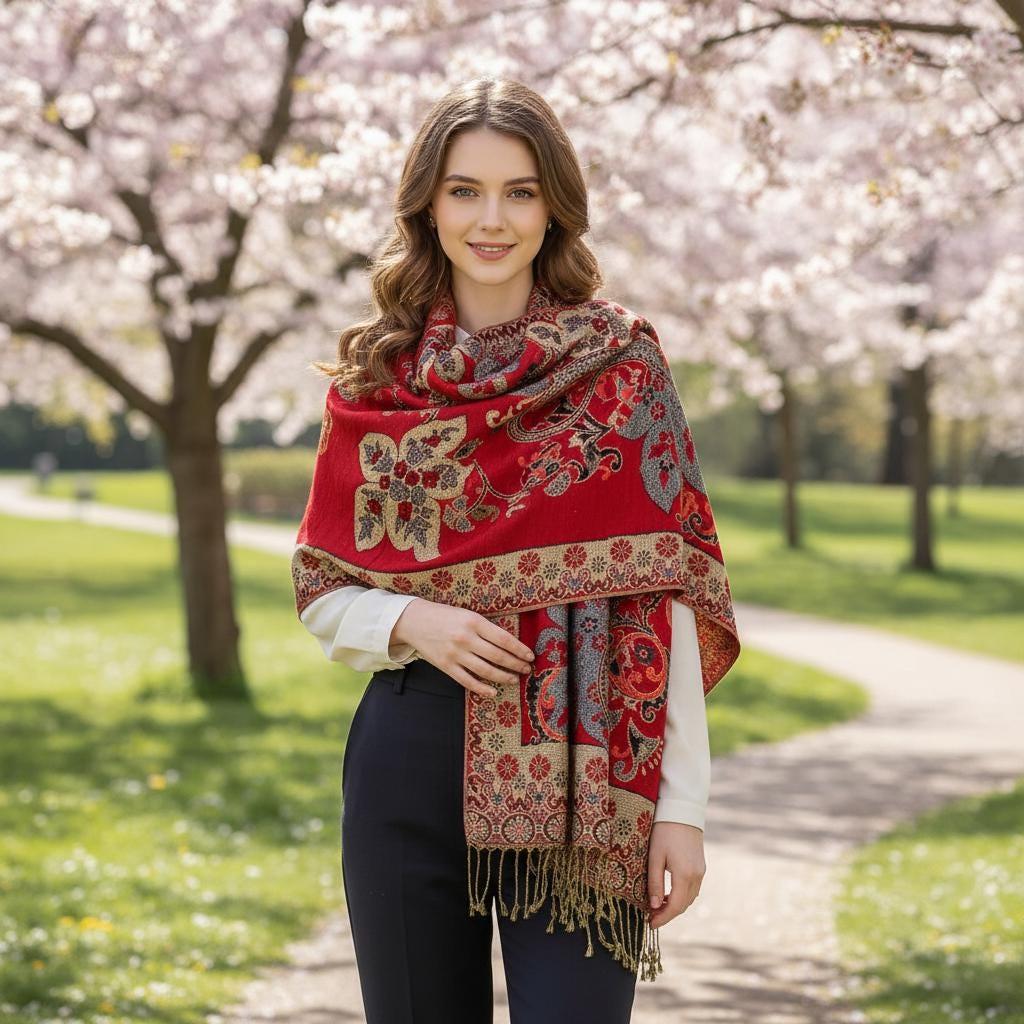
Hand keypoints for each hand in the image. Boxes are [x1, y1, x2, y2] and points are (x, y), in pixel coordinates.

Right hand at [390, 597, 534, 698]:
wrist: (414, 621)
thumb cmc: (445, 616)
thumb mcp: (467, 615)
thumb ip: (485, 628)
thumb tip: (508, 644)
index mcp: (474, 621)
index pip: (503, 639)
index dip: (519, 649)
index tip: (530, 656)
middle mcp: (466, 638)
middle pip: (497, 656)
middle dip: (516, 664)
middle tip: (526, 669)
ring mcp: (455, 654)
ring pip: (485, 670)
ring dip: (503, 677)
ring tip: (514, 679)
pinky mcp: (446, 666)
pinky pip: (467, 681)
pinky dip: (482, 688)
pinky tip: (493, 692)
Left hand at [646, 821, 704, 928]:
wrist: (682, 810)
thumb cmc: (664, 831)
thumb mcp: (655, 856)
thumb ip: (655, 882)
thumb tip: (654, 906)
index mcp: (685, 874)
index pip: (676, 906)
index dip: (663, 918)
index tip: (650, 924)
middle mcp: (697, 875)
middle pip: (684, 904)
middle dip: (668, 914)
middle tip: (651, 917)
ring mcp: (701, 870)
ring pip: (690, 897)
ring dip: (675, 905)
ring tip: (657, 907)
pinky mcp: (700, 865)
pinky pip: (692, 888)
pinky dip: (681, 895)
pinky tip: (669, 894)